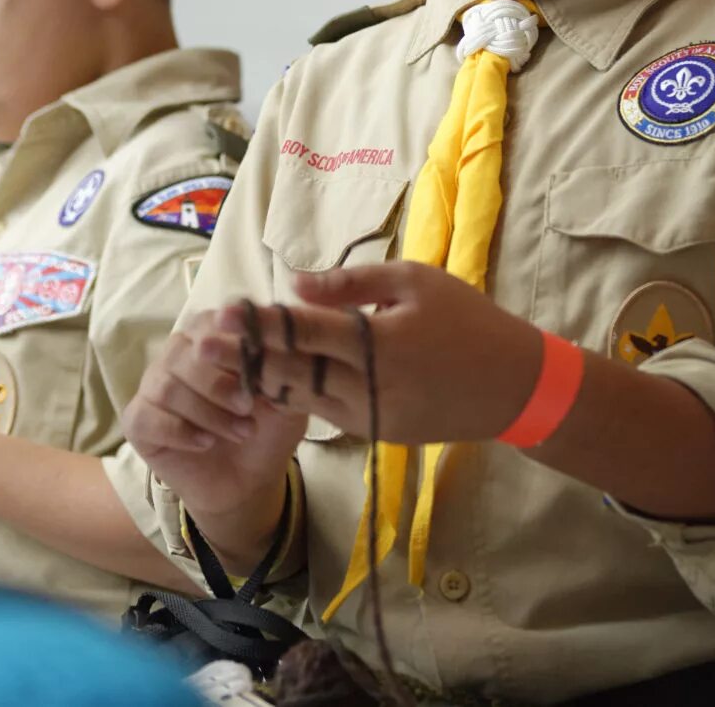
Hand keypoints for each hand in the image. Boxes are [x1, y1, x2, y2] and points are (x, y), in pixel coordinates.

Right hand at [122, 309, 304, 523]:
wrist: (248, 481)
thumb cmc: (266, 429)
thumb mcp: (285, 398)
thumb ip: (279, 369)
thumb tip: (270, 346)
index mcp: (209, 337)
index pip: (208, 322)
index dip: (227, 340)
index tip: (252, 358)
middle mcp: (176, 355)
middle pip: (182, 353)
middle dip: (218, 382)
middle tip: (248, 407)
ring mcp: (152, 387)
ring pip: (167, 387)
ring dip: (207, 412)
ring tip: (241, 432)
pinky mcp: (137, 421)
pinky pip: (147, 417)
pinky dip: (180, 431)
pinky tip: (205, 443)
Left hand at [222, 263, 537, 444]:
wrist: (513, 386)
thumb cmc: (466, 319)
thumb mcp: (415, 282)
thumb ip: (352, 283)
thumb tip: (295, 284)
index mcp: (378, 341)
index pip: (304, 332)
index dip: (260, 323)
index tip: (222, 312)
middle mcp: (368, 385)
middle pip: (291, 372)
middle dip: (245, 357)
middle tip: (201, 343)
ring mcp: (371, 416)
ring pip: (301, 399)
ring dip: (261, 381)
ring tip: (221, 365)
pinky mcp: (376, 433)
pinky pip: (324, 413)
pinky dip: (293, 397)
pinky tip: (265, 383)